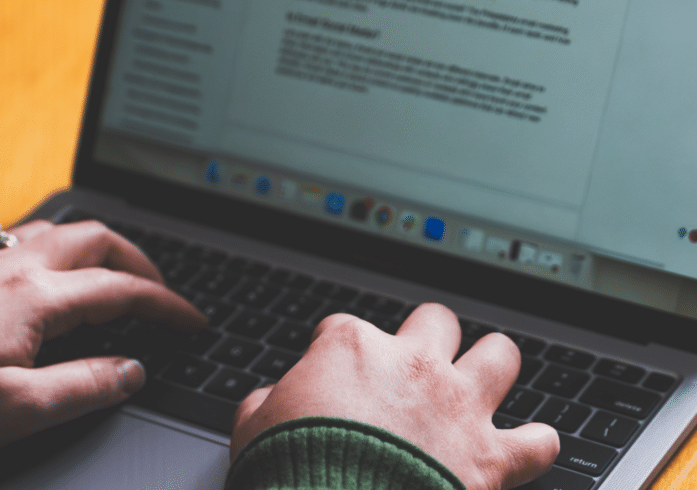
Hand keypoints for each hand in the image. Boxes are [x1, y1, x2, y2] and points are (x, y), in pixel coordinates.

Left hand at [0, 220, 206, 448]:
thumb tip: (132, 371)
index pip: (122, 290)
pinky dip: (61, 247)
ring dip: (98, 245)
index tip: (193, 321)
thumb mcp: (23, 407)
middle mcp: (19, 267)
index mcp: (39, 297)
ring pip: (61, 230)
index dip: (166, 305)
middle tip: (158, 291)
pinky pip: (29, 238)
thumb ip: (87, 386)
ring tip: (114, 272)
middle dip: (139, 259)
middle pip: (97, 239)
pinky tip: (56, 270)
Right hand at [230, 304, 558, 489]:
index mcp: (350, 348)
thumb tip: (268, 402)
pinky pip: (537, 442)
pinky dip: (535, 445)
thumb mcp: (252, 428)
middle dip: (428, 336)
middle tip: (417, 362)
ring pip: (500, 355)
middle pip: (436, 321)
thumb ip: (265, 403)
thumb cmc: (290, 468)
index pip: (344, 328)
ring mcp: (456, 405)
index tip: (333, 373)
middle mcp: (412, 364)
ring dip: (493, 366)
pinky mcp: (489, 456)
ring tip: (484, 379)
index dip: (337, 350)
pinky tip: (528, 447)